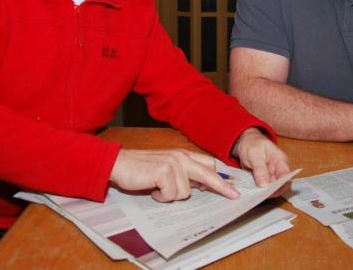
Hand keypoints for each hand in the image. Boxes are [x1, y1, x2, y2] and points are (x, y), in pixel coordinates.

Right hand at [109, 149, 238, 201]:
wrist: (119, 164)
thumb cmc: (141, 169)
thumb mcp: (165, 168)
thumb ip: (183, 174)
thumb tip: (201, 185)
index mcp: (182, 155)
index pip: (208, 165)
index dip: (220, 178)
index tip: (232, 189)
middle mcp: (180, 157)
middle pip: (208, 173)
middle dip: (221, 187)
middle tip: (233, 196)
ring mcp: (173, 164)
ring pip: (186, 192)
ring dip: (172, 196)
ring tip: (159, 189)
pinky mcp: (164, 172)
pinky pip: (172, 195)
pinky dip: (162, 197)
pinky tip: (153, 190)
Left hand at [232, 128, 290, 195]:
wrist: (246, 143)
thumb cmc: (252, 144)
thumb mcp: (254, 154)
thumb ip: (260, 169)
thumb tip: (265, 185)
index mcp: (281, 160)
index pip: (286, 175)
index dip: (280, 185)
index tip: (270, 192)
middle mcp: (279, 169)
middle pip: (281, 185)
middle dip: (271, 191)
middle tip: (260, 195)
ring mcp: (273, 175)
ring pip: (273, 189)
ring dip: (265, 192)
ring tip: (255, 195)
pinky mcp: (265, 179)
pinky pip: (265, 188)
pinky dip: (260, 191)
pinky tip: (253, 192)